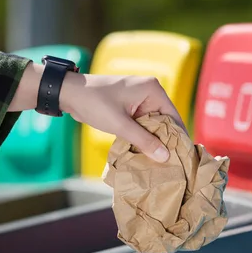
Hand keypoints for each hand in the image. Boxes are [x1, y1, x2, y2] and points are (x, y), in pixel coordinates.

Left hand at [10, 62, 186, 162]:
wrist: (68, 93)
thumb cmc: (94, 103)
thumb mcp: (120, 125)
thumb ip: (143, 140)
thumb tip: (165, 156)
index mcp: (152, 89)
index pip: (174, 116)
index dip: (178, 137)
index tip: (182, 156)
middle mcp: (150, 91)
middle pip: (165, 120)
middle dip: (165, 140)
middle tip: (171, 163)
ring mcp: (139, 97)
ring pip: (153, 123)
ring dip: (152, 140)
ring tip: (159, 161)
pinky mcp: (130, 105)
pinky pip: (142, 122)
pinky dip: (142, 135)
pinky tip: (144, 152)